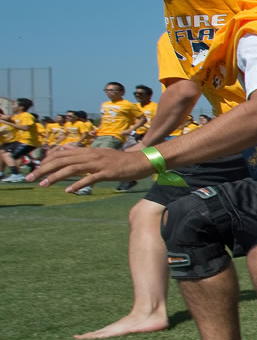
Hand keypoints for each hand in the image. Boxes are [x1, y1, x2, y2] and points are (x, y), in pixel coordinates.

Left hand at [30, 147, 150, 191]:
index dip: (46, 162)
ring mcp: (98, 163)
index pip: (61, 154)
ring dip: (55, 177)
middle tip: (30, 178)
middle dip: (44, 169)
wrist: (142, 161)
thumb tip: (66, 148)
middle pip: (62, 160)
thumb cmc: (121, 160)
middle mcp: (90, 155)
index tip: (36, 171)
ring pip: (72, 169)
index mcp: (88, 151)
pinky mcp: (107, 172)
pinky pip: (90, 179)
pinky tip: (68, 190)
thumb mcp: (99, 153)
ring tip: (43, 184)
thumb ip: (82, 152)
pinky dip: (78, 184)